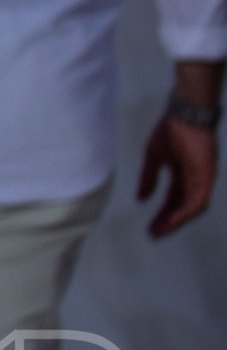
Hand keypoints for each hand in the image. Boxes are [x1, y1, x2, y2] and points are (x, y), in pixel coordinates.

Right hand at [136, 112, 215, 238]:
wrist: (185, 114)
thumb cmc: (170, 130)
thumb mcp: (153, 157)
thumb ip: (148, 178)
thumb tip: (141, 199)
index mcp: (182, 174)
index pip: (172, 200)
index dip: (161, 214)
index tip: (150, 228)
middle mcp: (195, 180)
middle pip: (182, 208)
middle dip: (168, 222)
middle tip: (154, 235)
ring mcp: (203, 179)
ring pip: (192, 208)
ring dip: (177, 221)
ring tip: (162, 230)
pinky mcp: (208, 177)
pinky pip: (199, 201)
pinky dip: (187, 212)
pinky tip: (174, 219)